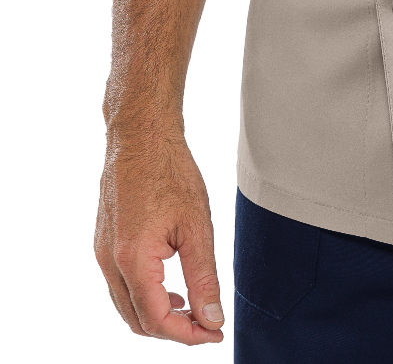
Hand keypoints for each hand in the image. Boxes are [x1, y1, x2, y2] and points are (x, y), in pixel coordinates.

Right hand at [95, 121, 224, 343]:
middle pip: (137, 321)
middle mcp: (109, 262)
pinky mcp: (102, 242)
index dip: (187, 335)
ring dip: (157, 316)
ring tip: (191, 308)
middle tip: (206, 325)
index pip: (156, 321)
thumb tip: (212, 318)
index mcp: (132, 260)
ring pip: (125, 306)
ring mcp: (101, 252)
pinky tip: (169, 286)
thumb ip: (203, 277)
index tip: (214, 333)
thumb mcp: (196, 226)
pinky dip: (144, 296)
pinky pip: (119, 285)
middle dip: (173, 331)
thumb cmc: (169, 171)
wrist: (141, 134)